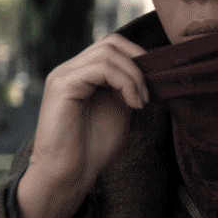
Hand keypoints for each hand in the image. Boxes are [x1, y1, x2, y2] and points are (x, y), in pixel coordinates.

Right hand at [17, 33, 148, 217]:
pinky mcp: (63, 85)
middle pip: (112, 43)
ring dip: (134, 76)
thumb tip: (148, 71)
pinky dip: (124, 83)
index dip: (138, 58)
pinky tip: (132, 104)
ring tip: (141, 101)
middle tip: (149, 92)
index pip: (113, 46)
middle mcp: (70, 69)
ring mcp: (64, 75)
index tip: (154, 84)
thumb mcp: (118, 109)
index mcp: (82, 74)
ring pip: (108, 53)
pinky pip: (101, 68)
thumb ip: (127, 87)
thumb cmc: (93, 148)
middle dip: (138, 63)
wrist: (70, 174)